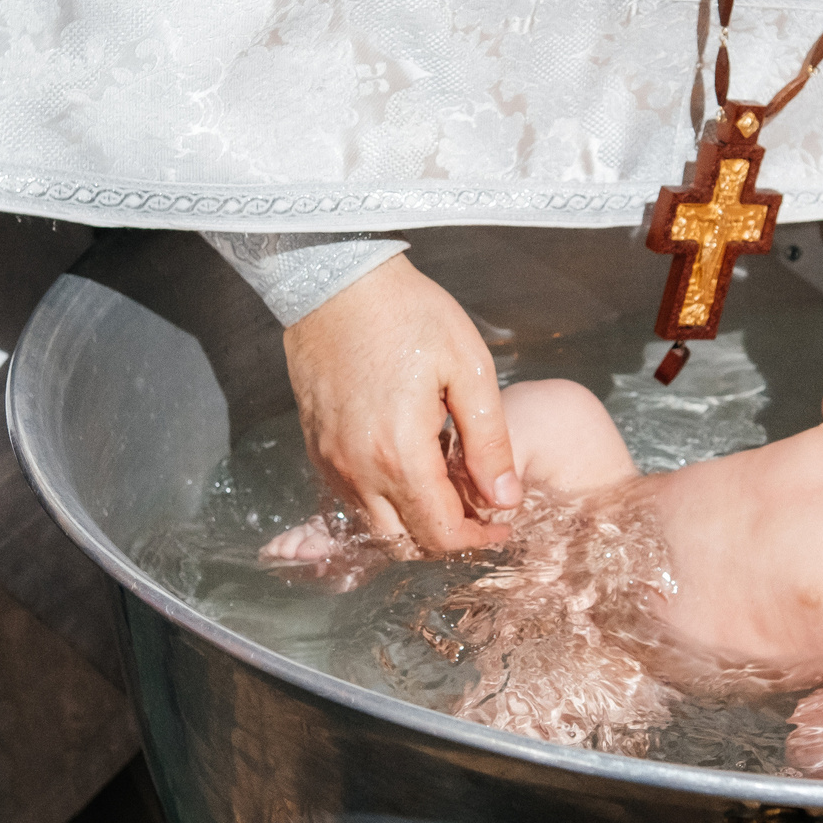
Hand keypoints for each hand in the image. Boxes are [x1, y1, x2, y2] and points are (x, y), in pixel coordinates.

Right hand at [281, 256, 520, 554]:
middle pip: (404, 542)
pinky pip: (349, 498)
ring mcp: (330, 461)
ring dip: (411, 522)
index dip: (478, 541)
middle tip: (477, 513)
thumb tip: (506, 498)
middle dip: (445, 538)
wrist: (337, 280)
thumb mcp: (469, 369)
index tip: (501, 525)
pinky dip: (382, 501)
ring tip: (446, 491)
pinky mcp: (316, 446)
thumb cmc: (408, 314)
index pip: (441, 534)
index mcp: (400, 454)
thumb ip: (490, 442)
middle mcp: (358, 469)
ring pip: (373, 525)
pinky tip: (408, 470)